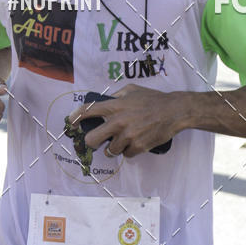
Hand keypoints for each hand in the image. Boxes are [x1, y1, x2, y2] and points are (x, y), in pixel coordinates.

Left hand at [68, 84, 186, 157]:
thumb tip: (105, 101)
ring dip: (114, 148)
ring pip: (110, 151)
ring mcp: (128, 136)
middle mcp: (118, 122)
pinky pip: (126, 155)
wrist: (174, 111)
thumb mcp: (132, 89)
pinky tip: (136, 143)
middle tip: (96, 142)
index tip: (71, 124)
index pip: (87, 112)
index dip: (75, 118)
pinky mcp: (138, 147)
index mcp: (115, 106)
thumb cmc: (154, 99)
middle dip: (91, 143)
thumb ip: (116, 95)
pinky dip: (129, 151)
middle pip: (91, 140)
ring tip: (123, 140)